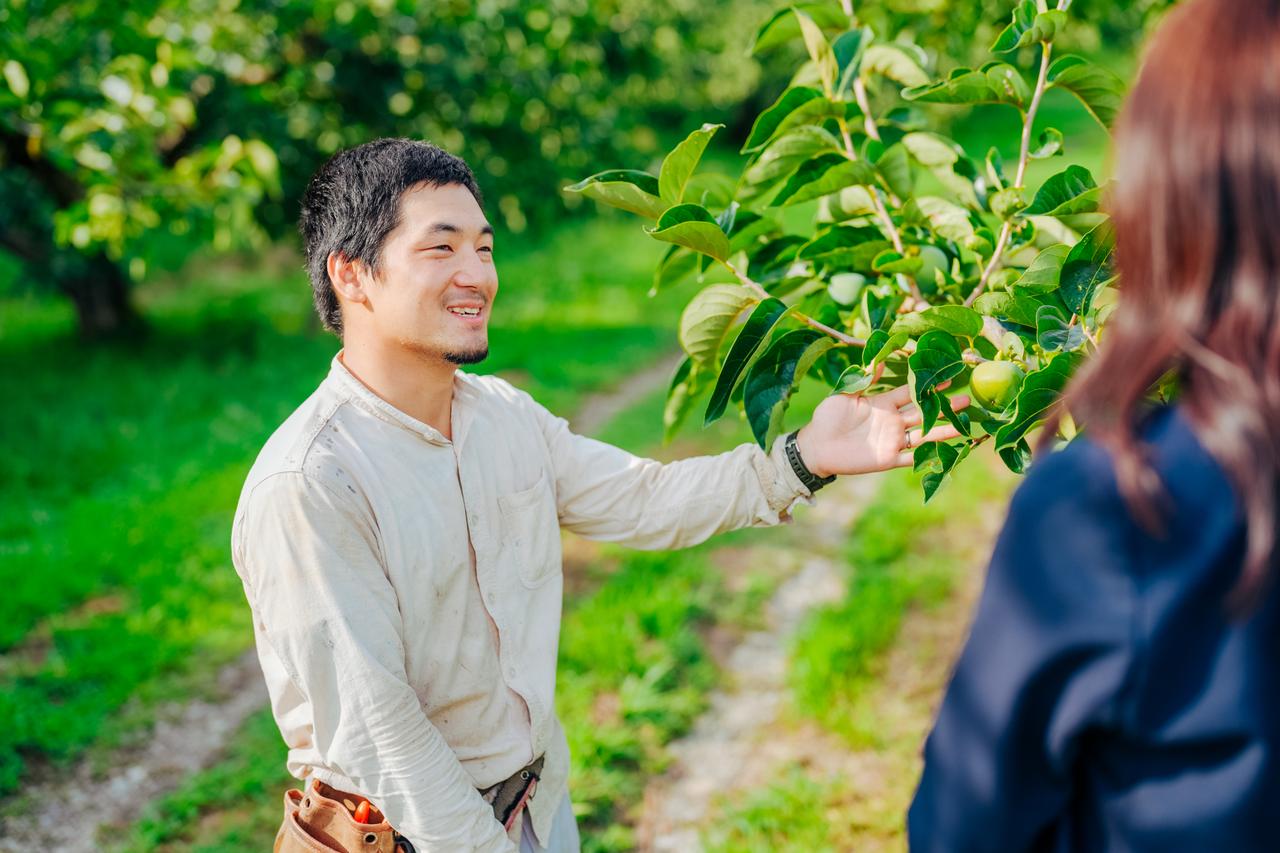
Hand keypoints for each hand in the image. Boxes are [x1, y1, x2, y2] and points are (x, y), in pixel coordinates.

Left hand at [794, 384, 969, 477]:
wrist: (816, 446)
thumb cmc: (827, 417)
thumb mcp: (845, 394)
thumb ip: (865, 380)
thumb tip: (880, 357)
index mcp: (883, 403)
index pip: (911, 393)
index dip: (929, 386)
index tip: (948, 377)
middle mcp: (892, 421)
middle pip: (923, 412)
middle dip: (944, 407)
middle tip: (967, 399)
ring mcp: (892, 440)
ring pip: (923, 435)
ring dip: (943, 430)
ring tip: (965, 424)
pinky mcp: (887, 459)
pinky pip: (911, 458)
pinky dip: (928, 456)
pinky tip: (946, 452)